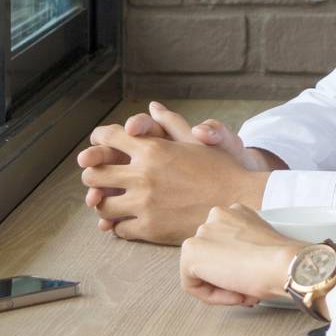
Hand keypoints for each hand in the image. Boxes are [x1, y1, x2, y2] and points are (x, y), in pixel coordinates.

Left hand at [81, 121, 270, 244]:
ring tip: (110, 201)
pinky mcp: (149, 228)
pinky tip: (128, 220)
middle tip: (100, 177)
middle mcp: (143, 175)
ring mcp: (144, 203)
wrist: (240, 201)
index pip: (108, 138)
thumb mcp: (197, 141)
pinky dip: (119, 224)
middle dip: (94, 173)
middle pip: (95, 173)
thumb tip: (153, 106)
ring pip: (102, 204)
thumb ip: (171, 123)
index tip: (98, 145)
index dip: (99, 140)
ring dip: (103, 202)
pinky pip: (119, 228)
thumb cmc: (221, 169)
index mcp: (152, 149)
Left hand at [180, 203, 305, 307]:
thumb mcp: (264, 245)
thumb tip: (237, 271)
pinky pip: (192, 284)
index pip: (225, 245)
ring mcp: (202, 232)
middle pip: (212, 257)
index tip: (252, 279)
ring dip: (222, 287)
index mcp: (236, 213)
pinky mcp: (191, 252)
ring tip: (244, 293)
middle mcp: (217, 216)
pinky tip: (235, 293)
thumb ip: (245, 250)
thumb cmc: (283, 260)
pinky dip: (211, 296)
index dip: (239, 267)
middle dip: (229, 276)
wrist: (284, 265)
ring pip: (201, 271)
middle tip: (249, 290)